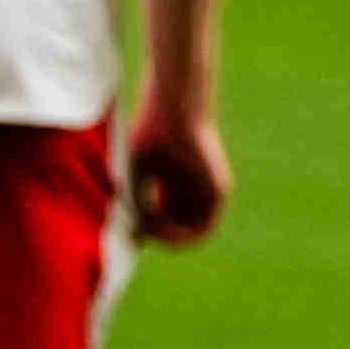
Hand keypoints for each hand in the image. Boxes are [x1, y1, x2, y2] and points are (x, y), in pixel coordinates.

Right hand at [125, 100, 230, 249]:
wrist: (175, 110)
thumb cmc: (150, 132)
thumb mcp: (134, 174)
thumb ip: (134, 204)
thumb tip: (132, 237)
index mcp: (177, 184)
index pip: (166, 222)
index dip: (147, 231)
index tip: (130, 226)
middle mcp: (196, 191)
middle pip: (178, 231)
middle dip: (156, 237)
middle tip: (139, 229)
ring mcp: (209, 192)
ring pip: (192, 236)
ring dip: (166, 239)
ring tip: (148, 224)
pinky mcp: (219, 192)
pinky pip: (203, 230)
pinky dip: (179, 234)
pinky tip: (159, 220)